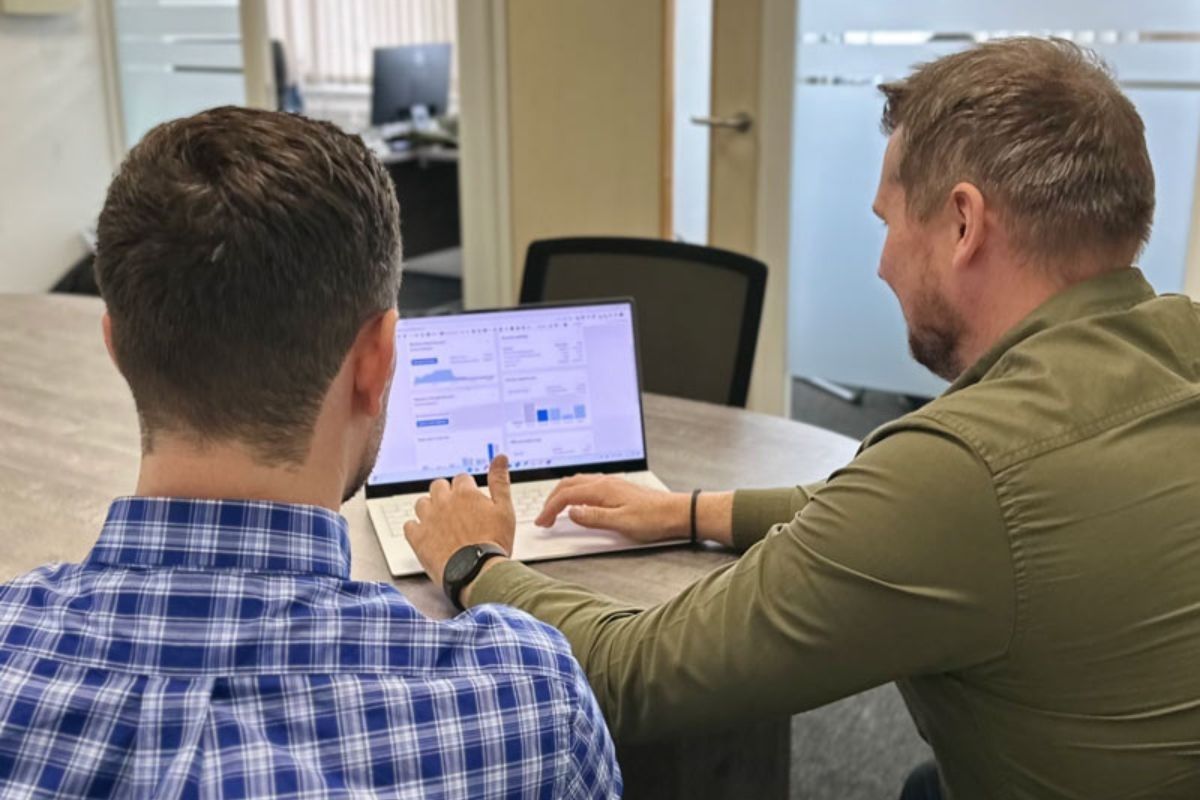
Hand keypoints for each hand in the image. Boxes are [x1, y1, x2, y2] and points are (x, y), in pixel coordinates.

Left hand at [405, 455, 515, 584]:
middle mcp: (443, 501)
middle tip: (456, 510)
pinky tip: (426, 535)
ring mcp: (428, 519)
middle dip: (446, 494)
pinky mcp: (418, 538)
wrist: (478, 573)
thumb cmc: (494, 544)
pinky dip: (416, 528)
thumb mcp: (505, 509)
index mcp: (465, 493)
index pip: (461, 479)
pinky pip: (409, 525)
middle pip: (438, 486)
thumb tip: (500, 458)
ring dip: (430, 509)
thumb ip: (500, 481)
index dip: (467, 490)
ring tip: (441, 522)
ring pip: (422, 503)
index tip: (471, 501)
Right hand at [534, 474, 690, 542]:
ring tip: (555, 510)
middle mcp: (605, 482)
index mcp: (602, 489)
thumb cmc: (654, 519)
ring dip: (561, 495)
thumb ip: (594, 517)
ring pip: (577, 483)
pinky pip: (587, 485)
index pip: (566, 495)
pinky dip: (574, 493)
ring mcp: (611, 483)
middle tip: (544, 517)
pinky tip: (577, 502)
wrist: (678, 513)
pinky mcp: (617, 489)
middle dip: (551, 500)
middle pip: (568, 485)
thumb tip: (571, 512)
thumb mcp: (621, 523)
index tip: (542, 522)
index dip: (550, 508)